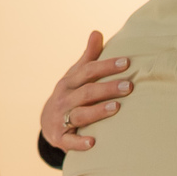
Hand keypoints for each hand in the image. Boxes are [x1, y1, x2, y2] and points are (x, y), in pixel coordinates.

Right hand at [40, 31, 131, 151]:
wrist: (47, 124)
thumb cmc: (69, 95)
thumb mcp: (75, 76)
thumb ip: (88, 57)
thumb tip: (97, 32)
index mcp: (69, 82)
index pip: (88, 71)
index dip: (106, 66)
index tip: (126, 62)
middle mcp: (64, 99)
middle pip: (86, 92)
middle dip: (107, 88)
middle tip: (129, 86)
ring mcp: (60, 119)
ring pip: (80, 115)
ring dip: (98, 111)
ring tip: (116, 108)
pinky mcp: (60, 139)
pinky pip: (70, 142)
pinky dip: (80, 143)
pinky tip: (93, 143)